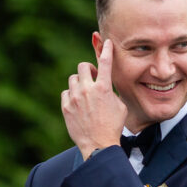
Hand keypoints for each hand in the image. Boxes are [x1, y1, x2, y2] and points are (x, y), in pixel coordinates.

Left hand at [61, 39, 125, 158]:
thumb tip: (106, 86)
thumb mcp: (120, 106)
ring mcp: (75, 98)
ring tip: (85, 93)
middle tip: (93, 78)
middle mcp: (88, 90)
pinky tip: (77, 103)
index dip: (106, 49)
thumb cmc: (113, 126)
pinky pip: (66, 93)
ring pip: (73, 79)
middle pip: (82, 66)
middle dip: (88, 69)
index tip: (105, 42)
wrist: (98, 144)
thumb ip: (112, 92)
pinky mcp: (66, 107)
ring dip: (79, 83)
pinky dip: (71, 95)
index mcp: (104, 88)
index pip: (105, 62)